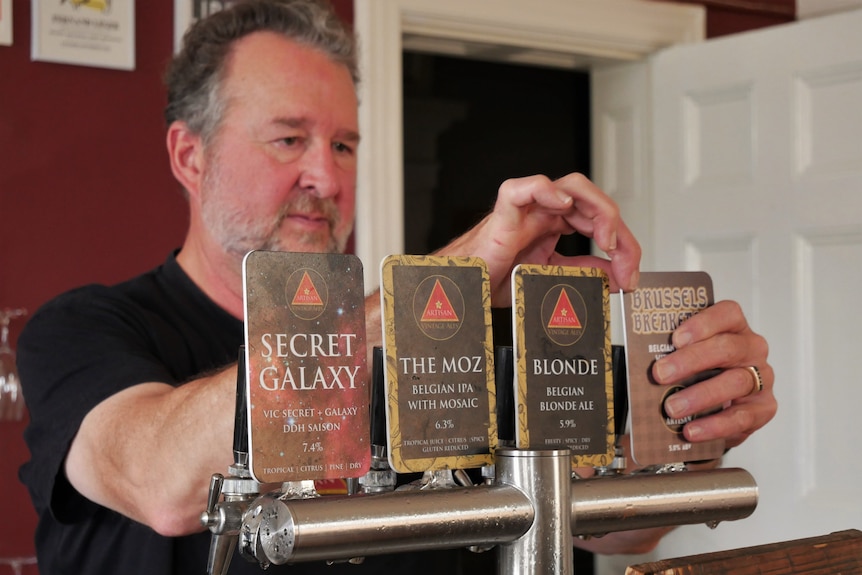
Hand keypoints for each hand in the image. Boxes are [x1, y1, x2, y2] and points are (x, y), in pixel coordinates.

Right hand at [437, 173, 640, 305]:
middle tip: (626, 263)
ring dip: (599, 210)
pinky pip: (525, 188)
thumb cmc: (493, 278)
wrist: (461, 289)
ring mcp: (527, 210)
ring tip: (606, 239)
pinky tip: (565, 204)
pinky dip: (547, 189)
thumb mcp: (551, 278)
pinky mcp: (505, 214)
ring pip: (571, 187)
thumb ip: (582, 271)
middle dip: (620, 233)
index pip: (601, 222)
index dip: (623, 247)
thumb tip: (616, 275)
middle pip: (594, 203)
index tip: (630, 274)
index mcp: (555, 224)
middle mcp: (544, 212)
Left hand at [653, 300, 775, 448]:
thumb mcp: (688, 359)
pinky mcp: (764, 408)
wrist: (718, 411)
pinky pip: (740, 417)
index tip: (676, 338)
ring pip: (736, 382)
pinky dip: (713, 425)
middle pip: (727, 348)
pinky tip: (692, 430)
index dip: (703, 324)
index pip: (727, 313)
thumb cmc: (700, 374)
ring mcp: (761, 378)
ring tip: (672, 406)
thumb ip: (675, 355)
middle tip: (661, 374)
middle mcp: (751, 349)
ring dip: (700, 395)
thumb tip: (646, 362)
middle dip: (691, 361)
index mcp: (733, 328)